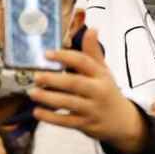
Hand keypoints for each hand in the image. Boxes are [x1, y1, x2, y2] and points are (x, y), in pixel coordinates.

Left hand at [30, 27, 149, 153]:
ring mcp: (92, 109)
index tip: (47, 53)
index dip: (65, 56)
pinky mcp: (86, 124)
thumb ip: (94, 52)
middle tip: (36, 76)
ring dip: (49, 98)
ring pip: (69, 103)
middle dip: (54, 80)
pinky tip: (37, 112)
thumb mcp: (104, 71)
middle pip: (75, 83)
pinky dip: (51, 117)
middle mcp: (98, 91)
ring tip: (32, 93)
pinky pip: (67, 121)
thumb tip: (92, 29)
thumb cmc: (106, 91)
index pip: (84, 62)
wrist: (122, 121)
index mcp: (101, 75)